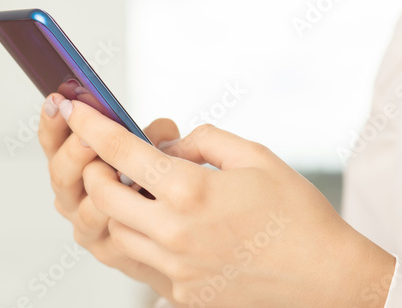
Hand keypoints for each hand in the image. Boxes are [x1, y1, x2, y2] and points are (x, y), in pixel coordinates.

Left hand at [48, 97, 395, 307]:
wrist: (324, 276)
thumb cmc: (297, 213)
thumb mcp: (255, 156)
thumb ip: (203, 141)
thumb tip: (169, 145)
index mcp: (192, 192)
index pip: (123, 153)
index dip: (94, 127)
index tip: (77, 112)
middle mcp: (174, 233)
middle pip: (104, 198)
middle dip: (96, 172)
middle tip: (108, 160)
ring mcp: (175, 269)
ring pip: (117, 233)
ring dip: (117, 208)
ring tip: (139, 192)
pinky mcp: (183, 293)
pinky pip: (142, 262)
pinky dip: (142, 237)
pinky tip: (164, 225)